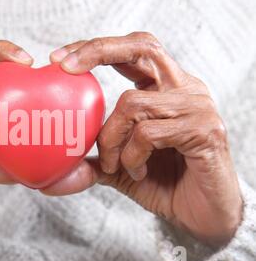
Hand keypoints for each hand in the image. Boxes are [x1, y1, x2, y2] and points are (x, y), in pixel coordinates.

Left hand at [45, 32, 242, 246]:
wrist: (202, 215)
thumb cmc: (164, 184)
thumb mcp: (120, 167)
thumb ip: (93, 157)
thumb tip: (55, 168)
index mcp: (165, 87)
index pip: (132, 49)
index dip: (95, 47)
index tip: (57, 59)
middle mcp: (184, 88)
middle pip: (141, 46)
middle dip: (97, 50)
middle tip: (64, 68)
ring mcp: (196, 106)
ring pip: (132, 102)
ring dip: (110, 139)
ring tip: (113, 165)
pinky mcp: (205, 130)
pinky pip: (148, 133)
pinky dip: (131, 157)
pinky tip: (137, 172)